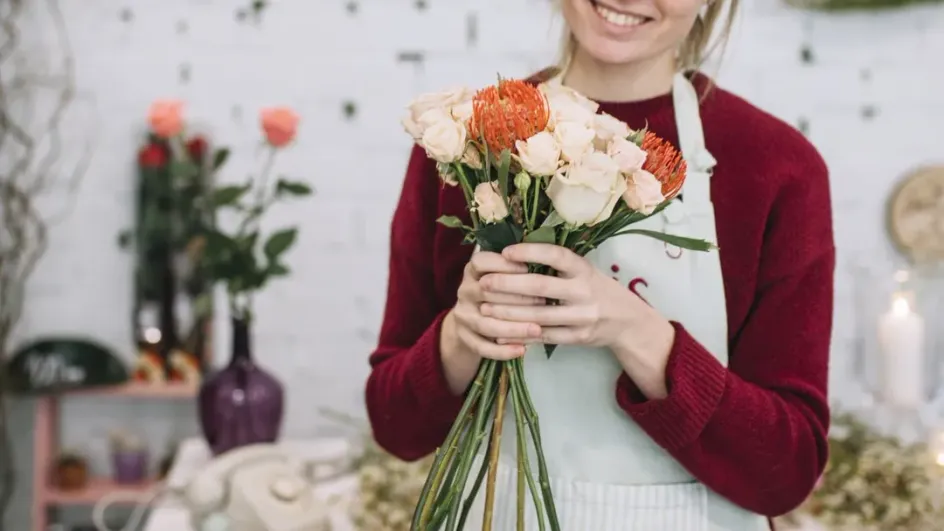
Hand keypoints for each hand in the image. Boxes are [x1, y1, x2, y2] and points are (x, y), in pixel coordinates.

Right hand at [447, 251, 544, 360]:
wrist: (471, 319)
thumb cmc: (498, 292)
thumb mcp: (501, 275)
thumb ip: (516, 270)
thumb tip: (547, 262)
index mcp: (473, 271)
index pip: (480, 262)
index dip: (502, 264)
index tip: (527, 268)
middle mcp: (464, 291)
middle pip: (486, 293)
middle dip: (517, 298)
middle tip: (545, 302)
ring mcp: (463, 316)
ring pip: (486, 323)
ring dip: (513, 328)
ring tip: (537, 330)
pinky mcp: (464, 338)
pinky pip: (482, 347)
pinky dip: (502, 351)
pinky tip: (522, 350)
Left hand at [478, 244, 673, 361]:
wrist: (628, 321)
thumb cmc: (596, 289)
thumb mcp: (585, 271)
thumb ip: (558, 265)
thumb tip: (514, 253)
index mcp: (584, 269)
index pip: (556, 255)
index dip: (530, 252)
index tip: (505, 251)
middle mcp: (585, 291)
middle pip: (541, 286)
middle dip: (508, 284)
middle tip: (484, 282)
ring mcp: (583, 316)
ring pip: (539, 316)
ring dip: (508, 312)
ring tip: (485, 308)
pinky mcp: (579, 337)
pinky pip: (544, 338)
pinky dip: (520, 335)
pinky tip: (500, 332)